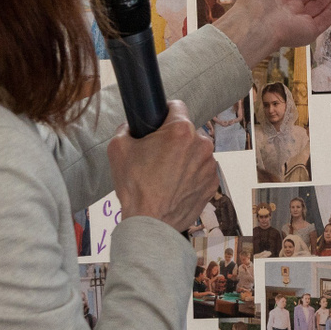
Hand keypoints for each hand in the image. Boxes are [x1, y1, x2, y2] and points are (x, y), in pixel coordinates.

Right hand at [108, 101, 218, 229]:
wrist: (149, 223)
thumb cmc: (134, 186)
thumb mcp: (118, 148)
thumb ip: (126, 128)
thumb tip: (132, 125)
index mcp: (181, 130)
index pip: (177, 106)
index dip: (164, 112)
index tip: (158, 122)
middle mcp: (201, 144)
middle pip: (186, 131)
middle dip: (173, 138)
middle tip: (156, 154)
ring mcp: (210, 165)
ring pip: (195, 151)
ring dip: (183, 157)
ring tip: (164, 174)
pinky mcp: (213, 183)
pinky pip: (201, 170)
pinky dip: (190, 174)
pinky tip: (175, 185)